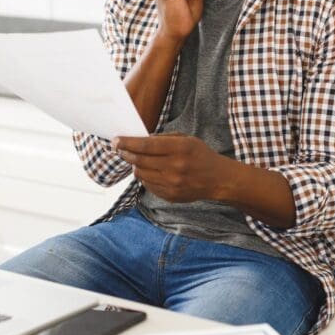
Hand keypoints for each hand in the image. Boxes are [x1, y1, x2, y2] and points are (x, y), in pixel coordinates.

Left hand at [113, 134, 228, 202]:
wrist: (217, 180)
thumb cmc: (200, 155)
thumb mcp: (186, 139)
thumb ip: (162, 138)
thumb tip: (138, 140)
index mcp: (180, 148)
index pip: (146, 145)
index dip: (128, 143)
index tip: (116, 140)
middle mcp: (175, 167)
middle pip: (140, 160)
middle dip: (126, 153)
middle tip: (120, 149)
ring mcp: (172, 184)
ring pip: (141, 174)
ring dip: (135, 166)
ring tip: (137, 160)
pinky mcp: (170, 196)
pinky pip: (148, 185)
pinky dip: (145, 177)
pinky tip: (150, 171)